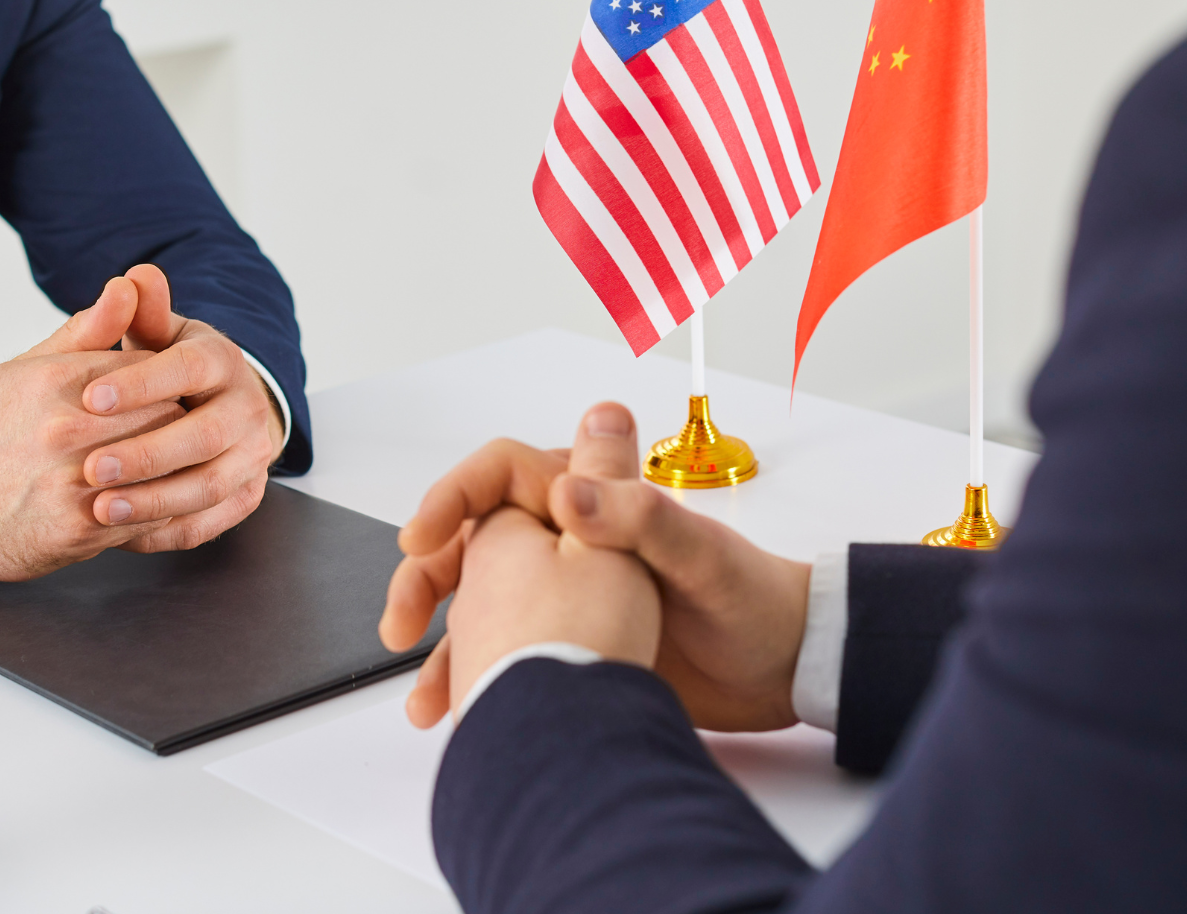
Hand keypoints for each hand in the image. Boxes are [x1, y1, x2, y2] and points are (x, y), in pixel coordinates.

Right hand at [0, 277, 185, 584]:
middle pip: (166, 417)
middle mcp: (67, 429)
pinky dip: (161, 508)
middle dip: (180, 424)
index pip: (151, 370)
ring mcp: (74, 483)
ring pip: (162, 468)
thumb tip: (129, 284)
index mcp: (59, 381)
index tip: (175, 390)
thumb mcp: (28, 369)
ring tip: (178, 464)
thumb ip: (86, 331)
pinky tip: (157, 499)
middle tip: (190, 429)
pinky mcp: (80, 529)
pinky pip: (148, 516)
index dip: (169, 382)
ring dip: (176, 468)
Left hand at [73, 264, 286, 551]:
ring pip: (209, 485)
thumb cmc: (172, 370)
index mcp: (222, 361)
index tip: (90, 399)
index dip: (141, 384)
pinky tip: (123, 534)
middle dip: (145, 454)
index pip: (187, 369)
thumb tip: (135, 277)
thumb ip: (141, 313)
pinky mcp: (247, 495)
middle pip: (203, 435)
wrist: (222, 407)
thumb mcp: (159, 335)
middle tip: (90, 467)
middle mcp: (247, 409)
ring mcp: (252, 457)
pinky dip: (168, 530)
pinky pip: (210, 522)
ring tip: (101, 509)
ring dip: (155, 501)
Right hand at [381, 403, 811, 730]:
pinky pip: (502, 653)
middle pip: (470, 542)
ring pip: (477, 604)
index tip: (420, 538)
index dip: (452, 499)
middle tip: (400, 622)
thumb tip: (567, 490)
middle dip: (425, 578)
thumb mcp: (701, 558)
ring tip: (423, 694)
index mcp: (594, 499)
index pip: (499, 475)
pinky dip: (472, 679)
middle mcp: (571, 539)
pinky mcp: (568, 644)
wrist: (786, 671)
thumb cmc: (754, 602)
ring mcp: (565, 593)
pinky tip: (454, 710)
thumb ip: (640, 518)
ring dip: (442, 643)